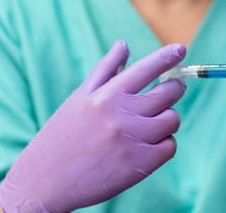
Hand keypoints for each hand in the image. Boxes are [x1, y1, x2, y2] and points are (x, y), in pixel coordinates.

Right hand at [0, 40, 186, 212]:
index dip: (167, 57)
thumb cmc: (62, 135)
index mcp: (106, 94)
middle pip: (167, 93)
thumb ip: (105, 70)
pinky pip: (169, 147)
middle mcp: (121, 114)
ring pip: (172, 120)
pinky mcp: (139, 165)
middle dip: (174, 89)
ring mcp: (132, 140)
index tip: (180, 49)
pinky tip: (147, 145)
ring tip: (152, 123)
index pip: (145, 68)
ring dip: (167, 119)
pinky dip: (164, 144)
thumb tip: (124, 44)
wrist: (44, 181)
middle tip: (171, 90)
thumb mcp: (79, 98)